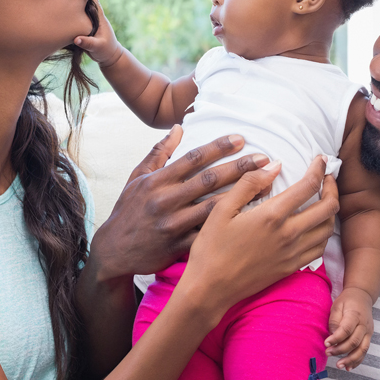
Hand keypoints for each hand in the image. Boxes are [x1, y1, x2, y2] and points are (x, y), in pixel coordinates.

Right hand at [73, 0, 122, 66]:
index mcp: (99, 18)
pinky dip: (70, 10)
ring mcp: (88, 21)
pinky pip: (76, 15)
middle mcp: (93, 17)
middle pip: (86, 1)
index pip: (94, 1)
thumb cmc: (105, 51)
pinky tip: (60, 6)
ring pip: (80, 7)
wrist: (108, 57)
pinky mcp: (83, 26)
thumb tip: (76, 38)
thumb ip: (88, 43)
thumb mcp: (97, 47)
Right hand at [87, 126, 273, 281]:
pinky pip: (209, 235)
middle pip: (209, 180)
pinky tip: (252, 220)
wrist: (113, 251)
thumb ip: (158, 153)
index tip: (241, 138)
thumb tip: (178, 128)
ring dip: (243, 196)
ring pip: (214, 207)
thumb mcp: (136, 178)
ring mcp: (173, 224)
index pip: (193, 158)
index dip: (219, 147)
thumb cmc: (128, 211)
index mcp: (157, 181)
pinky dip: (230, 227)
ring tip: (266, 186)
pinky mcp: (179, 246)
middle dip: (240, 168)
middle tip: (265, 159)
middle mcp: (166, 200)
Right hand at [177, 155, 338, 324]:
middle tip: (326, 178)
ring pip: (328, 229)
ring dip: (330, 211)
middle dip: (332, 188)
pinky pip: (320, 249)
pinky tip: (313, 226)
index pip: (309, 186)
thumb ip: (249, 184)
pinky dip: (323, 233)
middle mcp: (289, 234)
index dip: (319, 169)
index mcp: (272, 215)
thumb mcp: (222, 209)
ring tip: (322, 199)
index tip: (321, 160)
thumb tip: (275, 166)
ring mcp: (292, 253)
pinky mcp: (291, 268)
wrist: (210, 288)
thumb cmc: (211, 247)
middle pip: (328, 207)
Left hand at [325, 286, 373, 369]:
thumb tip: (332, 337)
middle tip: (328, 353)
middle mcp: (364, 325)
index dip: (336, 338)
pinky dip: (357, 360)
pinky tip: (349, 367)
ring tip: (339, 365)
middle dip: (340, 350)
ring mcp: (369, 332)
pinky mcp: (369, 337)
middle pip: (354, 341)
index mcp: (355, 315)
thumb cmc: (347, 301)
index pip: (346, 329)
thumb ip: (334, 321)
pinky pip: (365, 351)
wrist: (362, 296)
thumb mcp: (337, 305)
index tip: (326, 343)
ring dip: (350, 360)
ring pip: (362, 349)